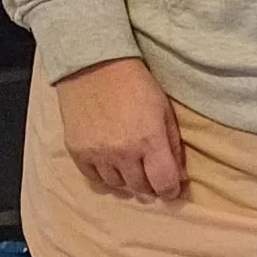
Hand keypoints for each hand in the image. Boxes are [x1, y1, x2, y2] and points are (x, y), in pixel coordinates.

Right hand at [55, 58, 186, 199]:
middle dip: (151, 185)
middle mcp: (123, 152)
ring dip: (128, 181)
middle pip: (141, 188)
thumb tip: (179, 175)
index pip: (164, 183)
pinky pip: (94, 180)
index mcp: (150, 140)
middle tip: (152, 175)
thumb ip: (172, 145)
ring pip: (117, 186)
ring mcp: (98, 154)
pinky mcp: (77, 152)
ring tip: (132, 168)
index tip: (172, 188)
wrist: (94, 65)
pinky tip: (112, 166)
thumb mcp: (164, 110)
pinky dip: (106, 178)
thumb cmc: (136, 84)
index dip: (171, 191)